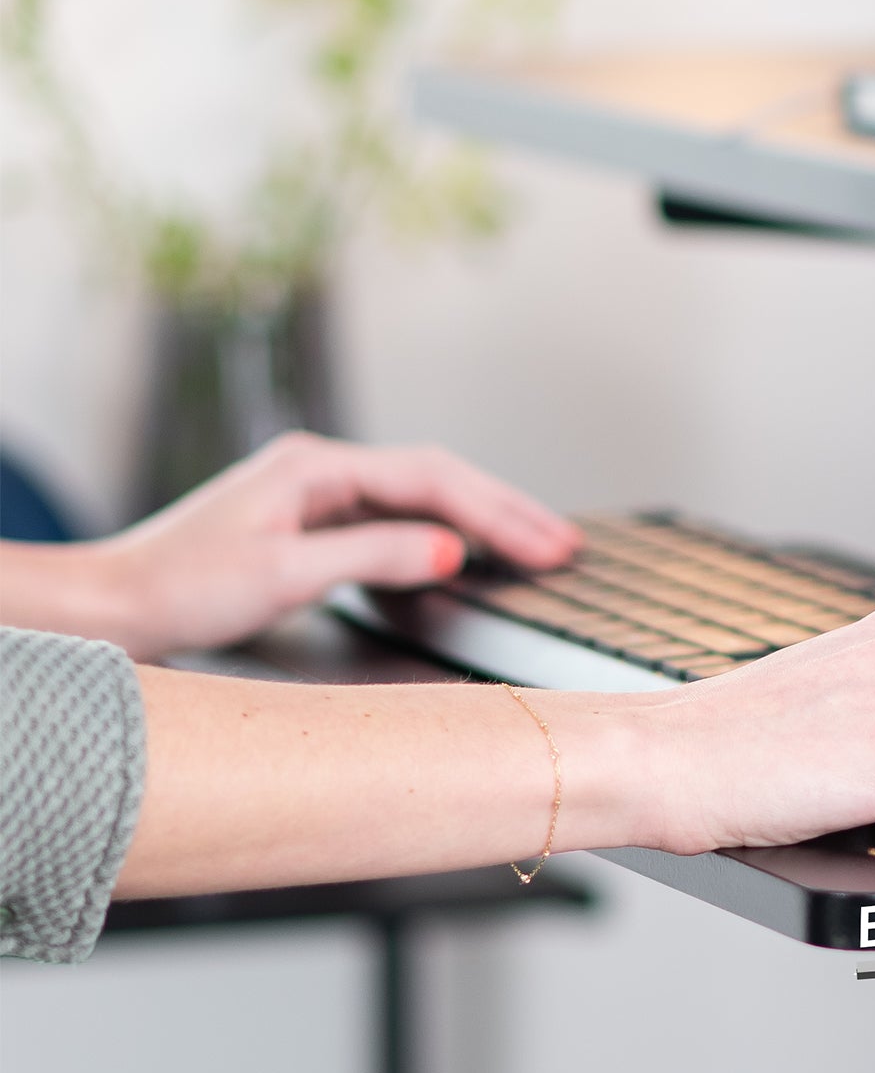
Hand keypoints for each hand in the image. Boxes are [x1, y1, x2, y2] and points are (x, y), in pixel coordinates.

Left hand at [48, 432, 579, 659]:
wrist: (110, 605)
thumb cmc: (179, 588)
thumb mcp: (283, 573)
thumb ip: (374, 555)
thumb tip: (453, 549)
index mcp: (317, 467)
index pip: (434, 479)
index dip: (499, 513)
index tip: (548, 545)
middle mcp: (322, 470)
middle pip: (438, 480)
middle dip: (506, 513)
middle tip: (565, 546)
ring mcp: (318, 496)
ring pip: (423, 499)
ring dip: (482, 524)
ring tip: (539, 547)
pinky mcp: (312, 526)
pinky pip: (398, 521)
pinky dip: (446, 537)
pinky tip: (472, 556)